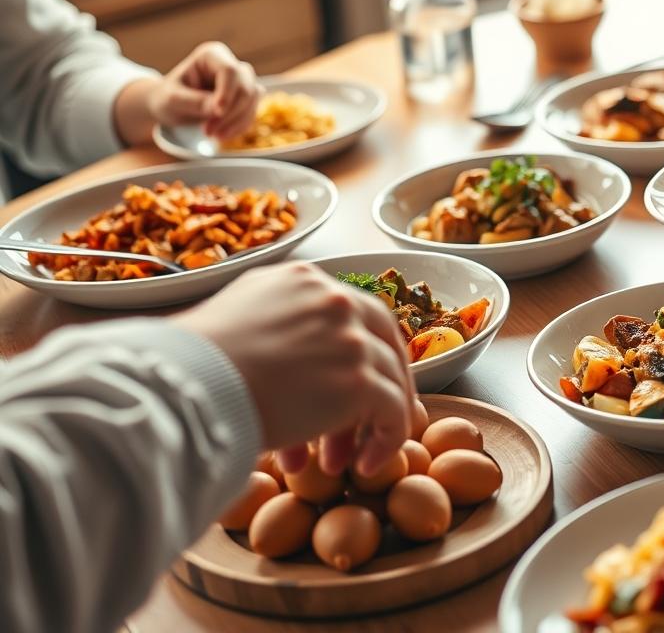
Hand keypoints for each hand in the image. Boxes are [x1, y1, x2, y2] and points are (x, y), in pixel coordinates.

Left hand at [149, 42, 260, 138]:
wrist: (172, 108)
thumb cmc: (168, 98)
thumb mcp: (173, 100)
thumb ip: (194, 102)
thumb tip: (218, 111)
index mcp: (211, 55)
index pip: (229, 70)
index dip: (227, 92)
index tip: (216, 113)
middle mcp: (231, 64)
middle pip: (245, 87)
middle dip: (230, 113)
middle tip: (208, 132)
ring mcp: (241, 81)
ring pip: (252, 100)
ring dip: (236, 122)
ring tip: (213, 136)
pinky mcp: (247, 98)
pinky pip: (252, 112)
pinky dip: (239, 127)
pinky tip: (222, 135)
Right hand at [174, 263, 414, 477]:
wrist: (185, 387)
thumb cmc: (190, 365)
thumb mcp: (233, 317)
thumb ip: (270, 324)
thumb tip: (279, 359)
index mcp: (303, 279)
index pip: (349, 313)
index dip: (356, 352)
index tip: (352, 383)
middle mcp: (334, 301)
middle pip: (380, 341)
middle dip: (374, 385)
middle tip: (363, 421)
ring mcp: (350, 339)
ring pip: (386, 381)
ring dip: (365, 425)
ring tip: (338, 462)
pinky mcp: (359, 380)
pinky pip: (394, 411)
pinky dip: (386, 440)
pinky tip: (361, 467)